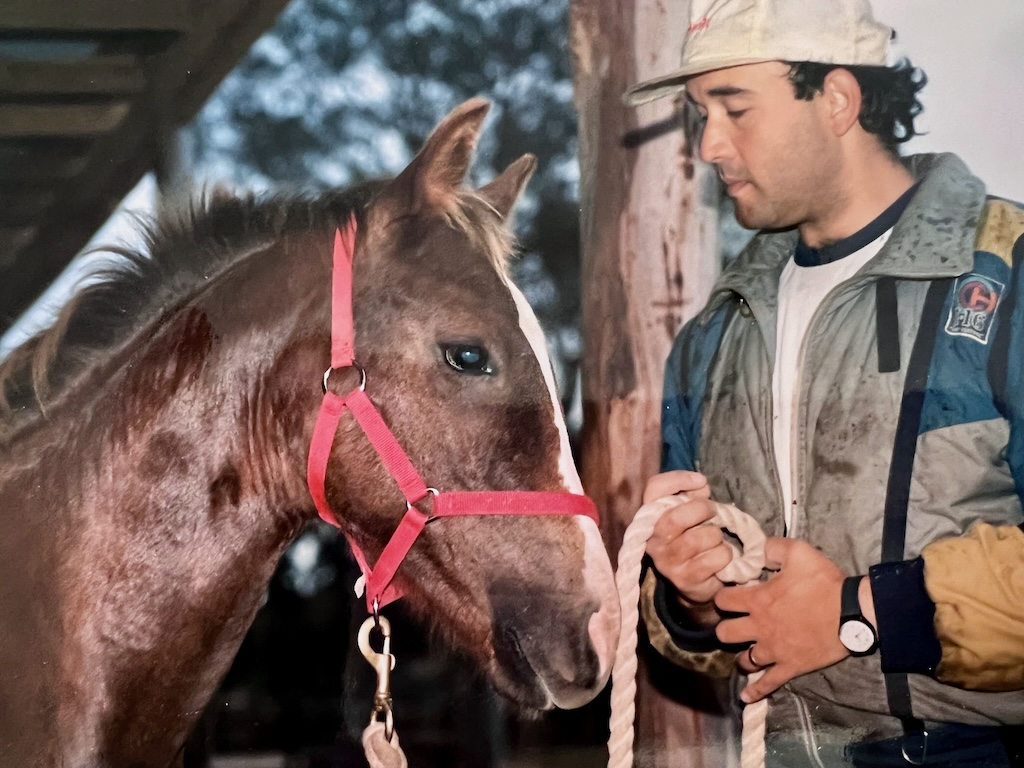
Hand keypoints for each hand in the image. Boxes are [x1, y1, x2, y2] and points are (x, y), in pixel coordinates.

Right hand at [644, 471, 734, 626]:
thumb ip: (692, 494)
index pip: (654, 489)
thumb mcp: (689, 512)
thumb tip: (700, 485)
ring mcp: (667, 562)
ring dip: (716, 536)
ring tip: (714, 540)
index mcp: (650, 517)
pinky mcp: (685, 579)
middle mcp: (653, 539)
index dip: (678, 480)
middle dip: (702, 510)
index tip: (701, 482)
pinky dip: (725, 554)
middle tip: (712, 513)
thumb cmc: (693, 537)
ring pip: (703, 537)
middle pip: (677, 516)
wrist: (695, 582)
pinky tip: (718, 558)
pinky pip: (717, 557)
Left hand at [714, 537, 848, 702]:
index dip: (723, 597)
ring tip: (745, 650)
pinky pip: (767, 683)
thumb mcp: (799, 552)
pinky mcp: (790, 666)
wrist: (853, 612)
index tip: (729, 596)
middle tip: (735, 624)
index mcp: (757, 600)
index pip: (723, 601)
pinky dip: (755, 691)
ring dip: (742, 654)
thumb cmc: (825, 582)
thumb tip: (758, 549)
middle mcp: (759, 627)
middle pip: (725, 633)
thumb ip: (773, 548)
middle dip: (726, 627)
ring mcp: (774, 650)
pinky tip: (745, 697)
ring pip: (743, 660)